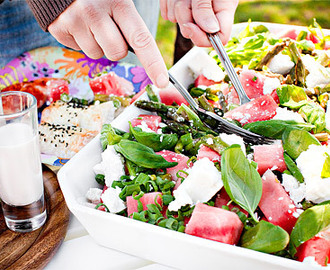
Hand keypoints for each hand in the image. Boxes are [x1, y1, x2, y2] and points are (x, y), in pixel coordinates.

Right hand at [48, 0, 168, 87]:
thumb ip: (130, 22)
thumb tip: (142, 51)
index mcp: (118, 3)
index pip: (141, 39)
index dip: (153, 63)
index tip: (162, 81)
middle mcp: (95, 13)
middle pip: (117, 53)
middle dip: (116, 47)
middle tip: (108, 27)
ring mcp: (74, 21)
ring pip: (97, 55)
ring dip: (97, 44)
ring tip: (90, 22)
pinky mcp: (59, 29)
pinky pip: (78, 50)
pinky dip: (81, 41)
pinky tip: (78, 23)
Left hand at [160, 0, 237, 45]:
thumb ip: (206, 7)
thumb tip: (211, 30)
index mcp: (224, 12)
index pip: (219, 39)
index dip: (204, 38)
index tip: (192, 26)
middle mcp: (208, 15)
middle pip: (194, 32)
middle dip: (187, 17)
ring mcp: (192, 13)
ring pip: (179, 22)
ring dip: (177, 6)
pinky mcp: (177, 9)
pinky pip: (168, 14)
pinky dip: (168, 3)